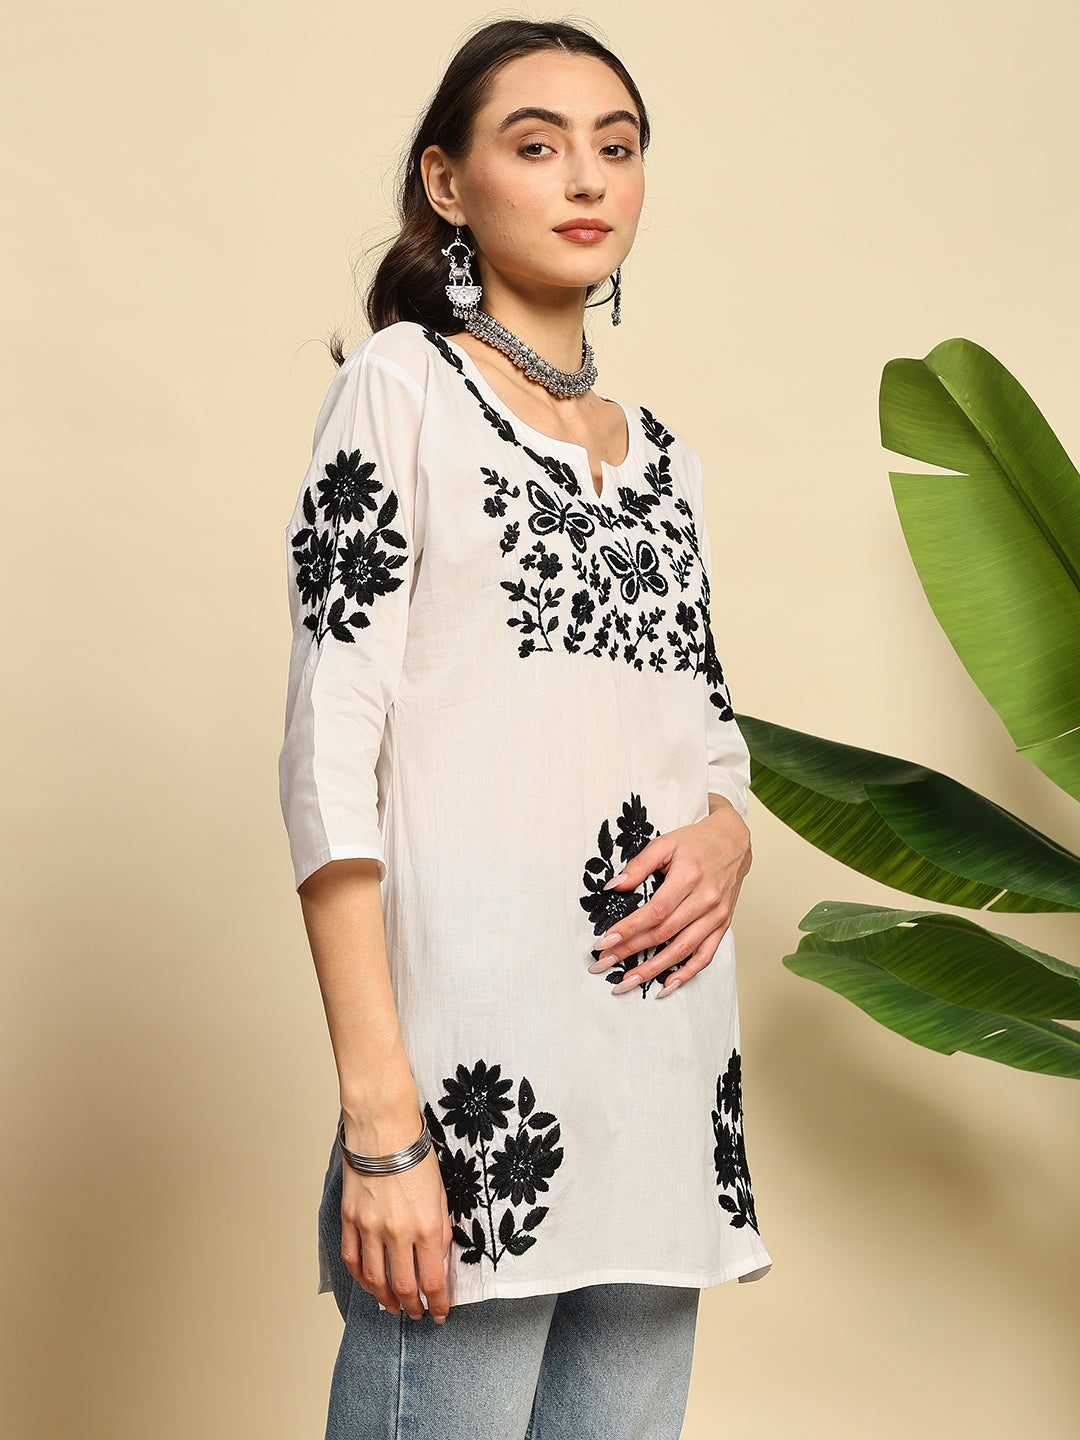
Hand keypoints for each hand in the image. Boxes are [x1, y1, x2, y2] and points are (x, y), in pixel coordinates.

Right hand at [339, 1106, 453, 1322]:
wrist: (383, 1126)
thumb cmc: (416, 1154)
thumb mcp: (441, 1194)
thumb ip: (441, 1232)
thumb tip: (440, 1266)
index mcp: (426, 1225)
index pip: (432, 1281)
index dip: (437, 1304)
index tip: (440, 1313)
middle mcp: (397, 1231)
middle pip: (402, 1288)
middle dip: (412, 1308)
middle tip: (418, 1314)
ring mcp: (369, 1226)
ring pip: (374, 1280)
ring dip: (385, 1300)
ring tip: (393, 1306)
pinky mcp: (350, 1218)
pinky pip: (352, 1259)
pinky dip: (361, 1278)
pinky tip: (370, 1284)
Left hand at [588, 799, 751, 996]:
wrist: (734, 842)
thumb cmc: (696, 842)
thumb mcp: (665, 843)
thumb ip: (638, 865)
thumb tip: (613, 887)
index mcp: (688, 877)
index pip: (654, 911)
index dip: (628, 929)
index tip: (604, 942)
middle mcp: (705, 899)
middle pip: (664, 933)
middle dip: (630, 952)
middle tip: (603, 964)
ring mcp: (716, 915)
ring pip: (682, 950)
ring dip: (653, 970)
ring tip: (627, 982)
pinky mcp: (723, 925)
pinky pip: (705, 955)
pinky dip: (686, 973)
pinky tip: (666, 985)